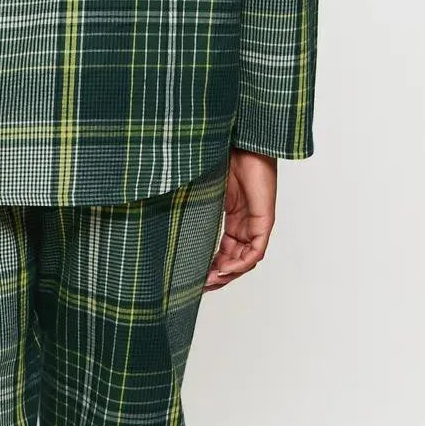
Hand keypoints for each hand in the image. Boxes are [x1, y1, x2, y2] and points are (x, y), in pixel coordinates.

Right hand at [205, 148, 276, 288]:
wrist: (242, 139)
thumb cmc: (222, 156)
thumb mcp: (203, 188)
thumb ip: (193, 205)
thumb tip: (160, 212)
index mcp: (234, 216)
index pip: (226, 249)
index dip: (212, 265)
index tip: (195, 277)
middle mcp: (246, 221)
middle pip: (236, 258)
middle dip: (220, 275)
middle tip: (201, 286)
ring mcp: (256, 221)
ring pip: (246, 259)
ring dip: (229, 273)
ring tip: (210, 281)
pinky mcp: (264, 218)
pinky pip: (256, 250)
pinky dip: (241, 263)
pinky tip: (224, 270)